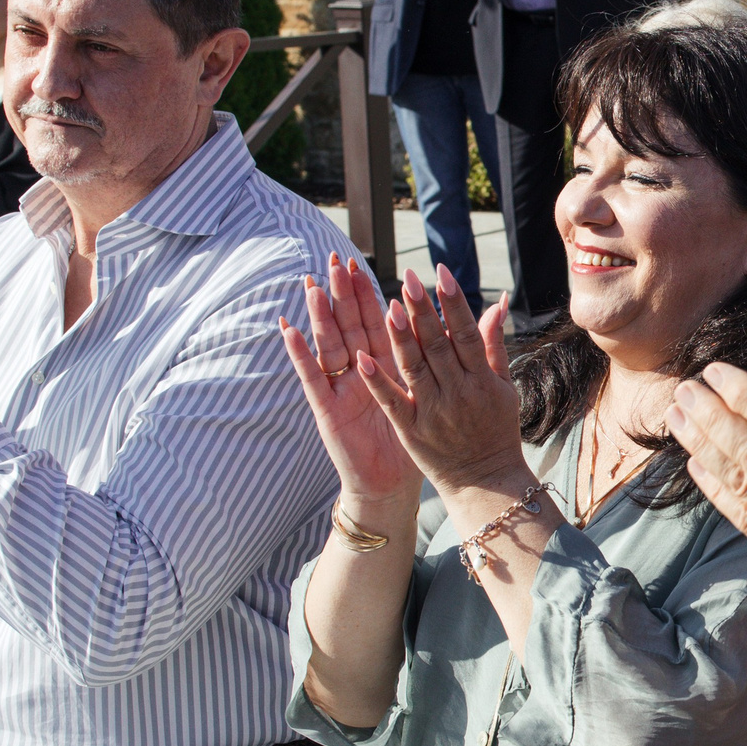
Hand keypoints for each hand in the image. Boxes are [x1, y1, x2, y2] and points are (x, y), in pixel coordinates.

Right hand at [279, 252, 418, 505]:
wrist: (391, 484)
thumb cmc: (413, 439)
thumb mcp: (426, 395)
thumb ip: (435, 359)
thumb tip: (457, 327)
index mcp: (383, 366)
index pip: (374, 322)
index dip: (366, 295)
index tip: (360, 263)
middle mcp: (358, 372)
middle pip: (349, 326)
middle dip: (342, 295)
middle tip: (335, 262)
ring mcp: (339, 389)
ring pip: (329, 345)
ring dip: (320, 316)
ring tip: (312, 285)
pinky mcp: (326, 409)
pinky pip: (312, 378)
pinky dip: (300, 354)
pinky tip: (289, 329)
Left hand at [357, 264, 526, 500]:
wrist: (484, 481)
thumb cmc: (496, 429)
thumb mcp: (504, 387)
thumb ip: (494, 344)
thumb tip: (495, 303)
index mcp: (482, 379)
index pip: (465, 332)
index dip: (453, 302)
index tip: (440, 273)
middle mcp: (458, 392)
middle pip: (437, 345)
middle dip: (423, 310)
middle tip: (408, 278)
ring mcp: (433, 411)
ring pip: (414, 368)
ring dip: (400, 337)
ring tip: (389, 306)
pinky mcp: (411, 430)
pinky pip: (392, 401)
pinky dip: (378, 380)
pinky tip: (362, 357)